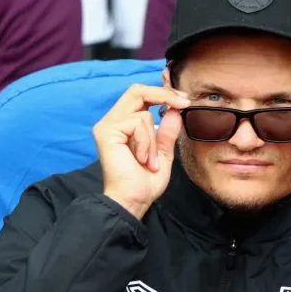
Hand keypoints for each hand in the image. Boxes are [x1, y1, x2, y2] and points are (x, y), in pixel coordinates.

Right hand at [94, 85, 187, 219]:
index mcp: (124, 124)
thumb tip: (175, 111)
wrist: (133, 201)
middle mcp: (112, 121)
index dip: (163, 93)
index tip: (184, 100)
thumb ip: (167, 132)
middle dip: (163, 95)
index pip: (141, 95)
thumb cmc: (145, 182)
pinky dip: (146, 143)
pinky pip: (137, 123)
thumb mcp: (163, 153)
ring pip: (142, 113)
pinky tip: (142, 160)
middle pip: (137, 90)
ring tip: (150, 161)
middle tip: (183, 104)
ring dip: (153, 139)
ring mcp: (107, 126)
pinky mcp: (106, 132)